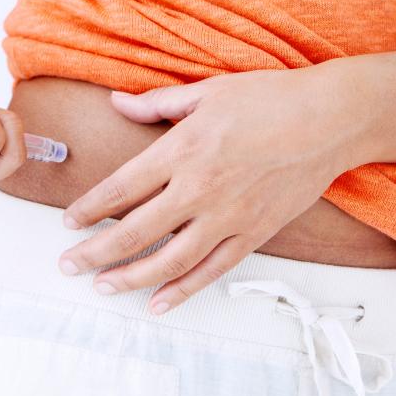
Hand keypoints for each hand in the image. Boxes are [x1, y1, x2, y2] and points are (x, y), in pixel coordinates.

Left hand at [57, 62, 370, 314]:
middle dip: (95, 252)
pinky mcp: (254, 234)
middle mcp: (199, 189)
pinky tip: (157, 303)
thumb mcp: (207, 92)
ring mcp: (228, 217)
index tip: (68, 223)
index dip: (88, 209)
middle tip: (67, 266)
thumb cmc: (268, 98)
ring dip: (130, 278)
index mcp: (182, 149)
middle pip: (135, 231)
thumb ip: (157, 103)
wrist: (328, 120)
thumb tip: (116, 102)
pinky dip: (183, 291)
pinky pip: (212, 271)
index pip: (120, 188)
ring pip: (169, 260)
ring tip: (102, 286)